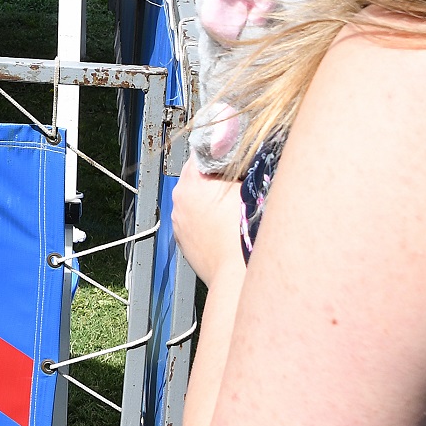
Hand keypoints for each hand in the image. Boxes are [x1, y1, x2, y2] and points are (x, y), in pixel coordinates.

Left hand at [172, 156, 244, 287]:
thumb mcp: (247, 189)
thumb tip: (241, 158)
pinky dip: (203, 221)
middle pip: (195, 177)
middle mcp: (179, 198)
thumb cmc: (242, 232)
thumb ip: (239, 169)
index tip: (228, 154)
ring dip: (207, 202)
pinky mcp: (182, 239)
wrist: (235, 274)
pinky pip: (192, 221)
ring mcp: (178, 220)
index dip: (217, 152)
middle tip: (234, 186)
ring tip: (230, 212)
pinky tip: (222, 229)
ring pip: (192, 201)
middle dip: (212, 179)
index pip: (200, 152)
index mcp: (192, 180)